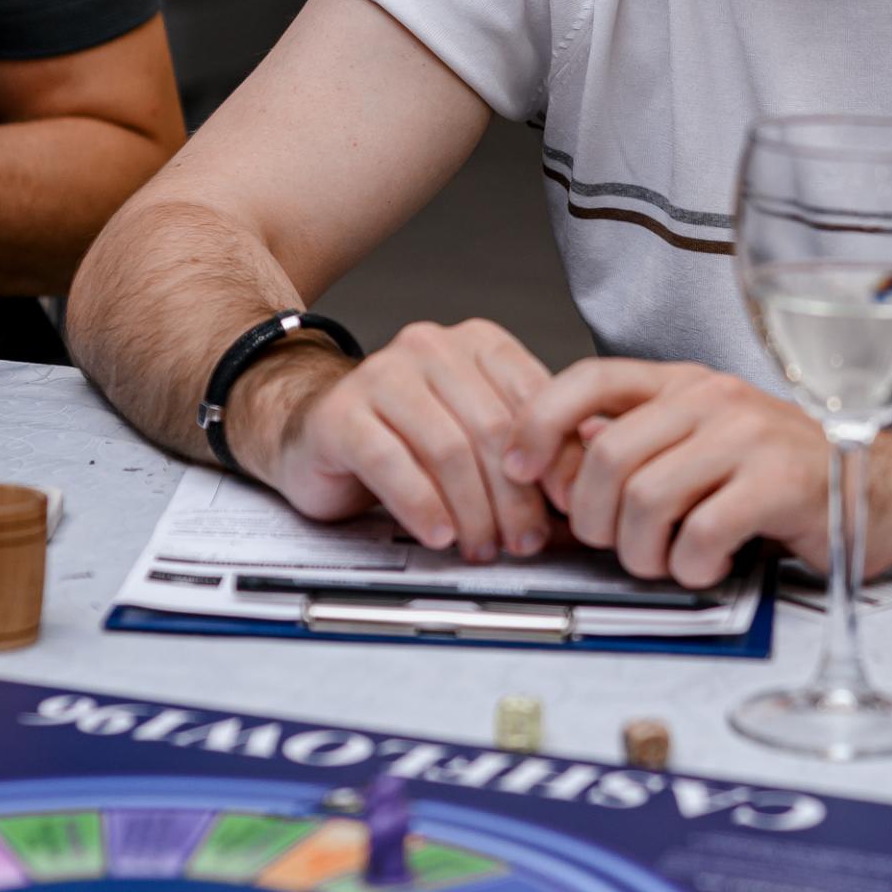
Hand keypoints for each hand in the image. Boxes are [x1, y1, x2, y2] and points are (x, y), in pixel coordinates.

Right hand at [236, 318, 559, 562]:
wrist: (310, 432)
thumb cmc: (403, 437)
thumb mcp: (474, 435)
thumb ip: (527, 449)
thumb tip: (580, 486)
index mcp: (476, 344)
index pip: (533, 398)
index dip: (555, 459)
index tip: (566, 506)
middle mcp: (430, 348)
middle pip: (492, 429)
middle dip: (514, 497)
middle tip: (524, 542)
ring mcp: (381, 375)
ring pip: (447, 448)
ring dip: (472, 511)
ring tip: (481, 547)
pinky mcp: (341, 414)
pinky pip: (392, 463)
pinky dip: (422, 507)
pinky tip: (438, 535)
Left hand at [507, 359, 891, 588]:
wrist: (888, 489)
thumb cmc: (788, 476)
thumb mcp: (707, 445)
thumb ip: (641, 445)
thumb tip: (561, 457)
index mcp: (686, 383)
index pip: (588, 379)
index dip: (538, 425)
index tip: (520, 471)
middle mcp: (715, 398)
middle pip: (606, 458)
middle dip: (594, 521)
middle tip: (623, 546)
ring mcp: (750, 437)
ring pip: (645, 500)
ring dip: (643, 553)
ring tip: (671, 561)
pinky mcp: (781, 483)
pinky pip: (700, 533)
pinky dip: (691, 566)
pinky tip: (712, 563)